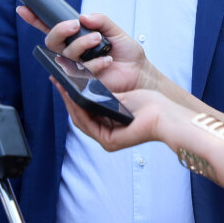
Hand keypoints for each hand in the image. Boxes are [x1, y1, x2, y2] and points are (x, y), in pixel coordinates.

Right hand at [16, 7, 158, 93]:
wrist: (142, 76)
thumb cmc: (128, 55)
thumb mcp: (116, 31)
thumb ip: (101, 20)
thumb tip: (84, 16)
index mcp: (75, 39)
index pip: (51, 28)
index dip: (35, 19)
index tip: (24, 9)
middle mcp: (72, 54)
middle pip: (52, 41)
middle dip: (60, 30)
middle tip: (74, 26)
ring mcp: (76, 68)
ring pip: (65, 55)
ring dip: (81, 45)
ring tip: (99, 41)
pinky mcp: (83, 83)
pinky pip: (79, 72)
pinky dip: (93, 64)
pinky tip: (106, 61)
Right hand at [54, 79, 171, 151]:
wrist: (166, 115)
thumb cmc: (150, 105)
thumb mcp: (121, 97)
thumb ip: (102, 95)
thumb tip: (82, 84)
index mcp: (109, 127)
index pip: (84, 112)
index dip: (71, 97)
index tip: (62, 81)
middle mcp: (106, 136)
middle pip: (79, 116)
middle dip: (66, 98)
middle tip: (57, 81)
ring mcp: (107, 140)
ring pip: (80, 119)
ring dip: (69, 102)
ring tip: (61, 85)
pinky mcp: (109, 141)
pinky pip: (88, 123)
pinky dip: (78, 108)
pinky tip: (73, 95)